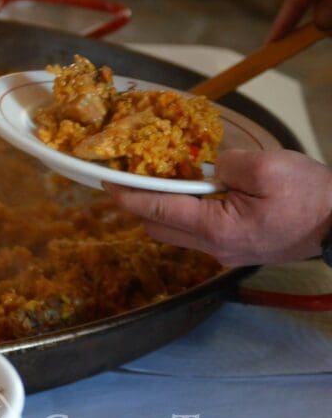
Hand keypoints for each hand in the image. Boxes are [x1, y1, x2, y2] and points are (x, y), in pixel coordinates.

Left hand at [102, 149, 331, 266]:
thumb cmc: (311, 195)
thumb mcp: (268, 167)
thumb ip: (226, 164)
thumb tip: (204, 166)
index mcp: (216, 228)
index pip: (156, 211)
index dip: (127, 195)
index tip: (106, 180)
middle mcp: (214, 248)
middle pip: (158, 227)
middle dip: (141, 202)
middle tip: (136, 173)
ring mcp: (225, 253)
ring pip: (175, 233)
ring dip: (164, 208)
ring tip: (168, 178)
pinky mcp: (236, 250)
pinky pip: (196, 233)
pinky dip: (186, 213)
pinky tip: (197, 191)